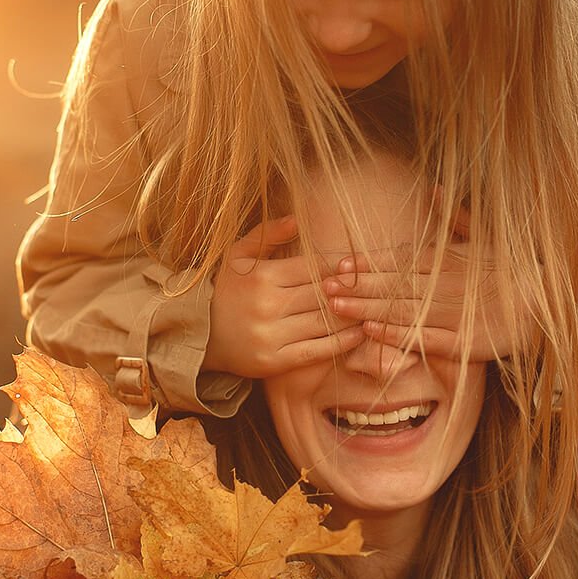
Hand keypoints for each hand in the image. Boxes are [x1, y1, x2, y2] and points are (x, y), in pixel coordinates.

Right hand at [204, 215, 367, 378]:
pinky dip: (342, 343)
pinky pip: (317, 351)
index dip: (340, 267)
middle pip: (323, 295)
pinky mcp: (274, 361)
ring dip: (352, 315)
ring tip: (372, 308)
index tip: (358, 266)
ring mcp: (271, 335)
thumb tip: (296, 217)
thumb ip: (267, 234)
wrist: (202, 336)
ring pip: (324, 322)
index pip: (313, 268)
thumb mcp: (238, 255)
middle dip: (350, 290)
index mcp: (262, 276)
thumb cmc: (228, 290)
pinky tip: (359, 334)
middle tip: (375, 287)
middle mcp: (266, 305)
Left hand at [322, 197, 527, 361]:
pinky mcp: (463, 342)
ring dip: (368, 308)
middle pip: (393, 286)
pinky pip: (424, 338)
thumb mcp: (487, 238)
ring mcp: (453, 314)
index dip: (367, 264)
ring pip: (402, 310)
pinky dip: (397, 334)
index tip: (338, 265)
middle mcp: (445, 285)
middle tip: (323, 288)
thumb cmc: (512, 271)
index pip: (398, 261)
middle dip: (357, 286)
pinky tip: (372, 331)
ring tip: (338, 307)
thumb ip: (456, 217)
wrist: (547, 306)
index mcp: (448, 261)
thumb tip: (432, 189)